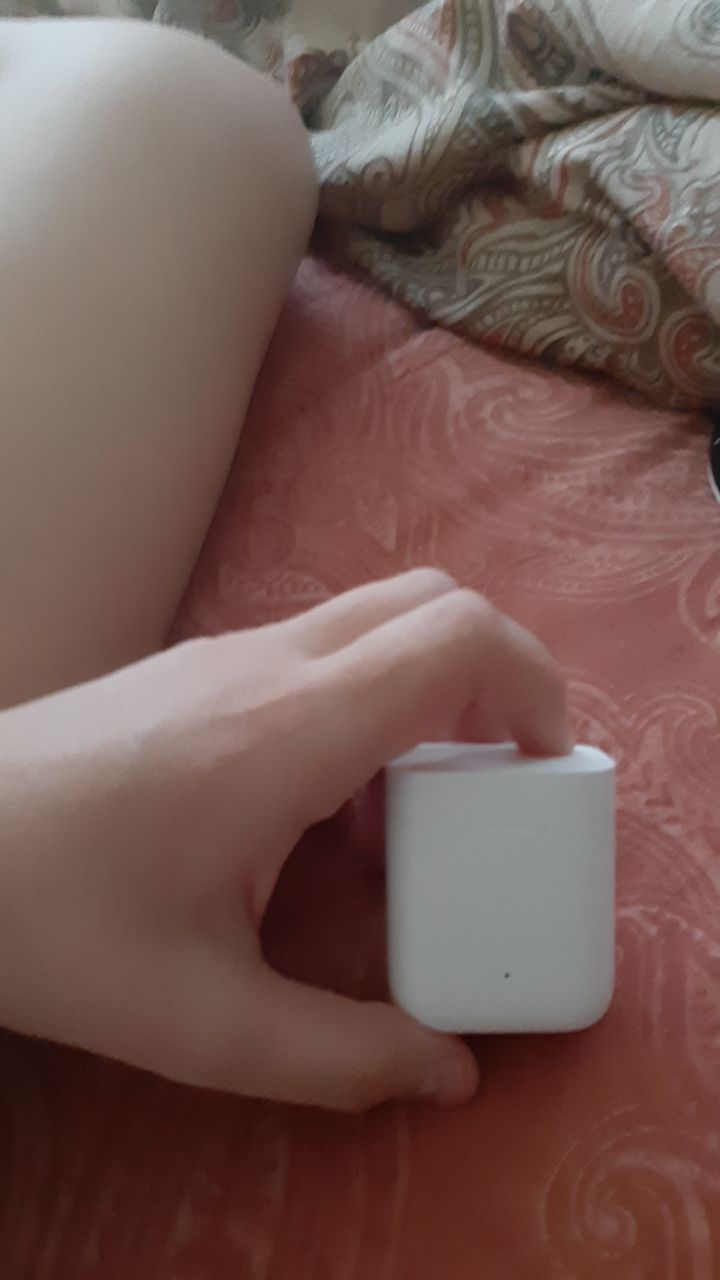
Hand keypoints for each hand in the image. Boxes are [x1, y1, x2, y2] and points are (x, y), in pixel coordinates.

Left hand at [0, 570, 568, 1110]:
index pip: (457, 636)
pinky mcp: (194, 670)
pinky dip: (362, 711)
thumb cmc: (54, 926)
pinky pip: (318, 656)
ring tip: (400, 824)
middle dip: (496, 682)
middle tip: (495, 786)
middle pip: (431, 604)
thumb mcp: (204, 1023)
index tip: (543, 773)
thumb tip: (448, 1071)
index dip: (534, 687)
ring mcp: (225, 655)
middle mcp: (268, 664)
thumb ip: (341, 1056)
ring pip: (373, 625)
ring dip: (424, 701)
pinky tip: (316, 816)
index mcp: (292, 729)